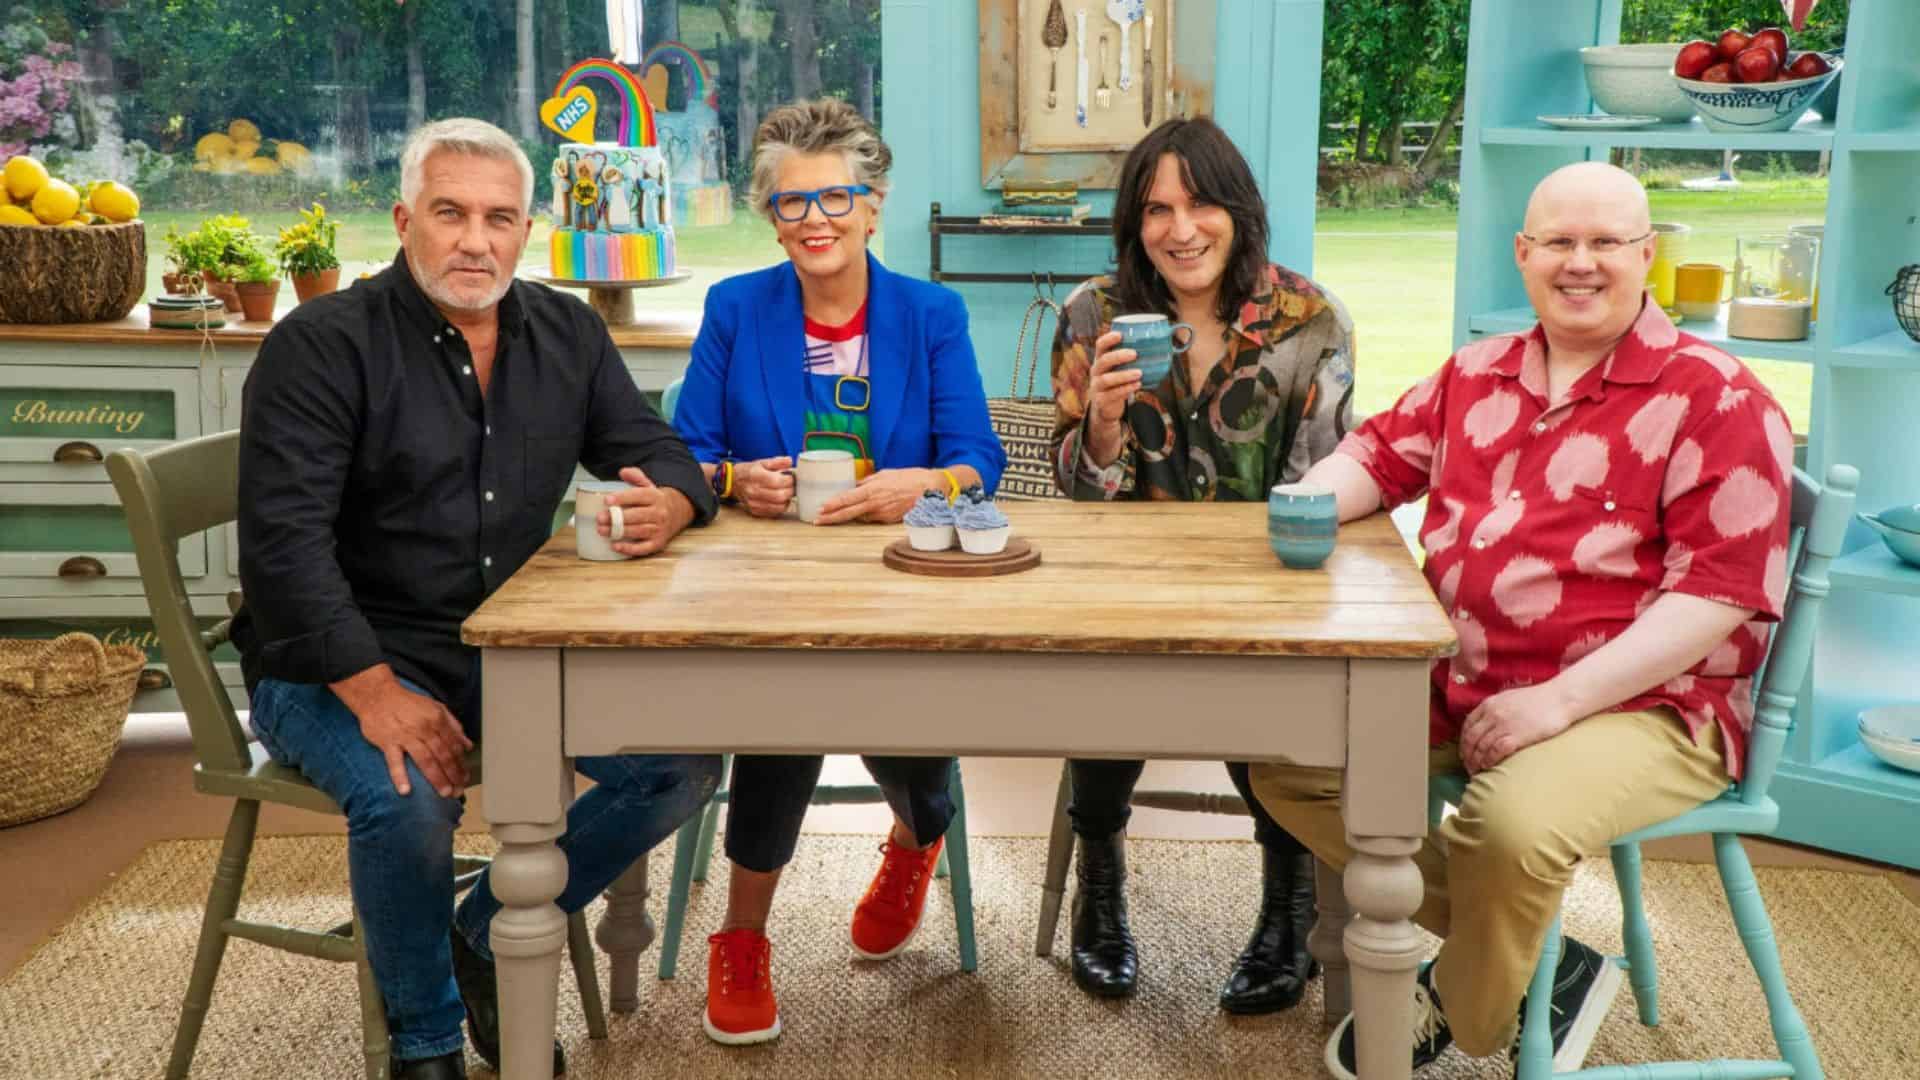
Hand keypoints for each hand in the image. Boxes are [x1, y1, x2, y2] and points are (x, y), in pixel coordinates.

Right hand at [331, 665, 472, 797]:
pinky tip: (406, 790)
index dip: (461, 763)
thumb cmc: (408, 704)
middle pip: (443, 754)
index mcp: (437, 720)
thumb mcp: (436, 708)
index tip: (465, 777)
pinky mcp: (387, 742)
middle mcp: (424, 728)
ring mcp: (405, 736)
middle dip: (453, 774)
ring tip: (445, 792)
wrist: (377, 696)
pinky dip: (400, 776)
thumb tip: (468, 745)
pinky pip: (394, 761)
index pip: (453, 745)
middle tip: (459, 791)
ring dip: (436, 777)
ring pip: (425, 759)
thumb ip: (454, 726)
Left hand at [604, 466, 695, 556]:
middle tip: (600, 518)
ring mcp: (660, 529)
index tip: (607, 500)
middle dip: (617, 518)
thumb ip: (636, 476)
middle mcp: (659, 513)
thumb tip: (623, 472)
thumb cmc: (657, 499)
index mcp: (655, 496)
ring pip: (638, 531)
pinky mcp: (658, 543)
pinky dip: (630, 549)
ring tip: (602, 530)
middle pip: (637, 515)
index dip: (622, 498)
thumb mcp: (649, 485)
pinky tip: (616, 546)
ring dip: (619, 532)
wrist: (680, 511)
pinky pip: (644, 548)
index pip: (638, 496)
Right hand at [734, 456, 794, 518]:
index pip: (778, 481)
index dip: (790, 480)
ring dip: (787, 499)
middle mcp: (753, 490)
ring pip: (779, 506)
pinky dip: (780, 506)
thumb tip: (790, 461)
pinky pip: (774, 512)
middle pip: (780, 495)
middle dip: (791, 490)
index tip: (792, 477)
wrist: (732, 482)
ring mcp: (753, 502)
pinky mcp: (754, 511)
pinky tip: (779, 499)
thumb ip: (778, 462)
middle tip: (792, 486)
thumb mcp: (762, 462)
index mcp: (756, 475)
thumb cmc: (749, 471)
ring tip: (786, 492)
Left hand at [813, 467, 936, 524]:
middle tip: (817, 521)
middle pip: (849, 514)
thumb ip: (868, 482)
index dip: (832, 505)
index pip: (847, 499)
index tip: (820, 509)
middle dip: (831, 518)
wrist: (932, 490)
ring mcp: (882, 515)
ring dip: (850, 516)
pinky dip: (867, 515)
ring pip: (861, 516)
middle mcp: (875, 505)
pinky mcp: (889, 520)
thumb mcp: (885, 474)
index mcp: (873, 490)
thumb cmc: (910, 478)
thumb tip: (854, 486)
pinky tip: (866, 511)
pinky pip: (873, 518)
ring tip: (835, 515)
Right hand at [1087, 330, 1143, 431]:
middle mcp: (1096, 371)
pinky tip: (1137, 385)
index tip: (1120, 334)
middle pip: (1103, 361)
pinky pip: (1112, 394)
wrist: (1105, 407)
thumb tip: (1162, 346)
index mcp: (1100, 359)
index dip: (1108, 339)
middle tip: (1134, 354)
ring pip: (1107, 379)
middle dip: (1118, 356)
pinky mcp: (1101, 400)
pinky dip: (1126, 389)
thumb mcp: (1119, 369)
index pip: (1100, 345)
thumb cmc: (1117, 382)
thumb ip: (1131, 360)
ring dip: (1124, 375)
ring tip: (1139, 373)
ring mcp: (1097, 386)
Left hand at [1458, 683, 1579, 772]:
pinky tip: (1489, 767)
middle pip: (1471, 738)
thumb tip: (1487, 723)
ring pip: (1481, 747)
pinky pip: (1495, 751)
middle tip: (1468, 766)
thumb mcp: (1510, 698)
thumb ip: (1496, 709)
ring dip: (1476, 761)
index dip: (1464, 742)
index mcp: (1489, 704)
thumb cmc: (1539, 700)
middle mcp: (1492, 713)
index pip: (1468, 725)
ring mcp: (1503, 725)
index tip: (1465, 752)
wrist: (1560, 699)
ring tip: (1477, 771)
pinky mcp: (1516, 736)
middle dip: (1467, 755)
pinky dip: (1489, 761)